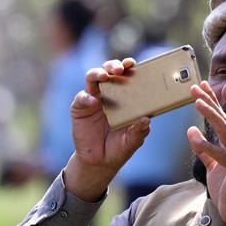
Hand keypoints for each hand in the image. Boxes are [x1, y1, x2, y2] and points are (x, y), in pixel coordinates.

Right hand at [65, 58, 149, 199]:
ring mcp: (93, 99)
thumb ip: (139, 131)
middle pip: (108, 71)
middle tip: (119, 69)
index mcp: (124, 96)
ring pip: (92, 78)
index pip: (126, 76)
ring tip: (104, 76)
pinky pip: (81, 98)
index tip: (133, 63)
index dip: (128, 67)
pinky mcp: (79, 108)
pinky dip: (86, 97)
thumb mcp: (132, 141)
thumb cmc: (119, 147)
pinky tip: (93, 101)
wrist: (99, 162)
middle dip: (113, 65)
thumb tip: (146, 119)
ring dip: (98, 73)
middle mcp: (108, 93)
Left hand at [187, 81, 225, 224]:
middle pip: (223, 120)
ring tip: (198, 101)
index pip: (221, 118)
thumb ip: (203, 150)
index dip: (211, 101)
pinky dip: (208, 146)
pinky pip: (222, 157)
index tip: (201, 86)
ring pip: (225, 132)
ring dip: (212, 115)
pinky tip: (195, 136)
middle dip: (210, 102)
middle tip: (196, 87)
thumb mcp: (212, 166)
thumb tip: (191, 130)